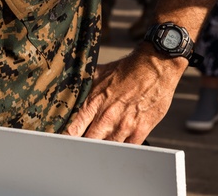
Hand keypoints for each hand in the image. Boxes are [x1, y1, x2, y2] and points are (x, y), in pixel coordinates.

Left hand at [64, 48, 184, 143]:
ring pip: (108, 147)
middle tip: (80, 148)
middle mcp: (107, 116)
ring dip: (103, 149)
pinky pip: (128, 148)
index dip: (67, 137)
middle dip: (84, 145)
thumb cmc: (127, 69)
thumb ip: (84, 84)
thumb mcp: (98, 73)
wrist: (154, 67)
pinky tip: (118, 148)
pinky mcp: (140, 130)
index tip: (63, 141)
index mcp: (94, 102)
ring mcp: (124, 125)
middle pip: (90, 141)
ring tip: (98, 151)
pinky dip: (122, 150)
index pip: (74, 127)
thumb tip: (69, 84)